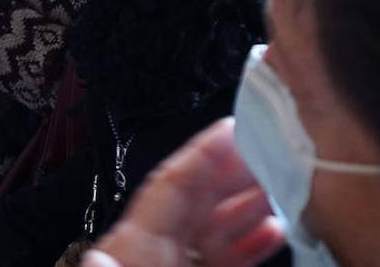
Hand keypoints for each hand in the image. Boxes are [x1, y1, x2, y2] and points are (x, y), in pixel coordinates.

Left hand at [83, 119, 284, 266]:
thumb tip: (97, 259)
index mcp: (133, 249)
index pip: (170, 187)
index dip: (202, 154)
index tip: (233, 126)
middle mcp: (153, 252)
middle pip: (196, 199)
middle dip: (234, 170)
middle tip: (272, 146)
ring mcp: (172, 264)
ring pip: (212, 226)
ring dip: (248, 204)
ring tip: (281, 184)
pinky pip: (219, 256)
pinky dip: (247, 243)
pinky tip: (274, 229)